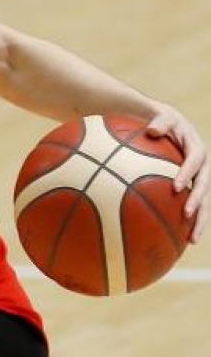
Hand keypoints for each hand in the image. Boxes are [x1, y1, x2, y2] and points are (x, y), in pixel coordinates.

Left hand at [146, 106, 208, 242]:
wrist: (167, 124)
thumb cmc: (160, 120)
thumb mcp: (161, 115)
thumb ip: (159, 121)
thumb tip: (151, 129)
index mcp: (196, 147)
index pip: (196, 160)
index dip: (188, 173)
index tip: (177, 186)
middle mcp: (203, 165)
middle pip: (205, 186)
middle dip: (198, 202)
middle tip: (187, 215)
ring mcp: (201, 178)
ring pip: (205, 202)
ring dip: (200, 220)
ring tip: (192, 240)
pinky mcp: (195, 188)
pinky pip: (195, 206)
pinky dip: (190, 222)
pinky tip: (182, 240)